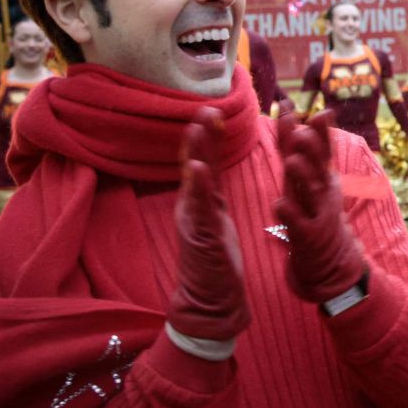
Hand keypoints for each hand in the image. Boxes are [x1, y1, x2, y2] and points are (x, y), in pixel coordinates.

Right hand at [169, 111, 250, 342]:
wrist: (210, 300)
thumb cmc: (215, 260)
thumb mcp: (214, 218)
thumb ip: (210, 192)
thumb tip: (206, 164)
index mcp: (199, 202)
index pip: (201, 162)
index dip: (205, 137)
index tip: (212, 110)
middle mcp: (192, 207)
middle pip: (193, 164)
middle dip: (199, 136)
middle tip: (205, 107)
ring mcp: (194, 222)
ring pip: (193, 181)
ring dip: (196, 152)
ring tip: (199, 126)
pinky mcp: (202, 237)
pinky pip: (200, 209)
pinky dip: (199, 187)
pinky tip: (198, 167)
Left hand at [274, 112, 364, 303]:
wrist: (330, 261)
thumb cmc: (314, 212)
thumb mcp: (308, 177)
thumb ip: (296, 144)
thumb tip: (289, 107)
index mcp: (323, 177)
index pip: (325, 151)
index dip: (323, 133)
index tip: (322, 114)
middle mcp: (324, 192)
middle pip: (320, 167)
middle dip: (314, 150)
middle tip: (304, 132)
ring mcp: (319, 214)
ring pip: (311, 193)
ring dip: (303, 177)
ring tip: (292, 161)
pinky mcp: (309, 237)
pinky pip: (298, 225)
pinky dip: (290, 214)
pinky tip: (280, 204)